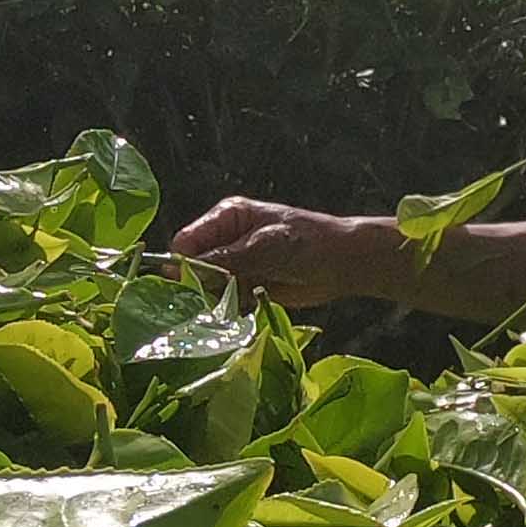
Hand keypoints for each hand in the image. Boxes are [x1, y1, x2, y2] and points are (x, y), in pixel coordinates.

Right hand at [168, 199, 416, 308]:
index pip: (187, 241)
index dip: (183, 264)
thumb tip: (184, 268)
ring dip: (218, 300)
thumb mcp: (264, 247)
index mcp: (227, 217)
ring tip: (240, 301)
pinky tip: (248, 307)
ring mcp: (235, 264)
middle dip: (201, 285)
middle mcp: (226, 239)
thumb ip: (225, 259)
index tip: (191, 286)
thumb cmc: (307, 242)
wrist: (343, 263)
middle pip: (193, 267)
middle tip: (219, 298)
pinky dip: (232, 309)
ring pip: (208, 288)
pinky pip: (225, 301)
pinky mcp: (246, 286)